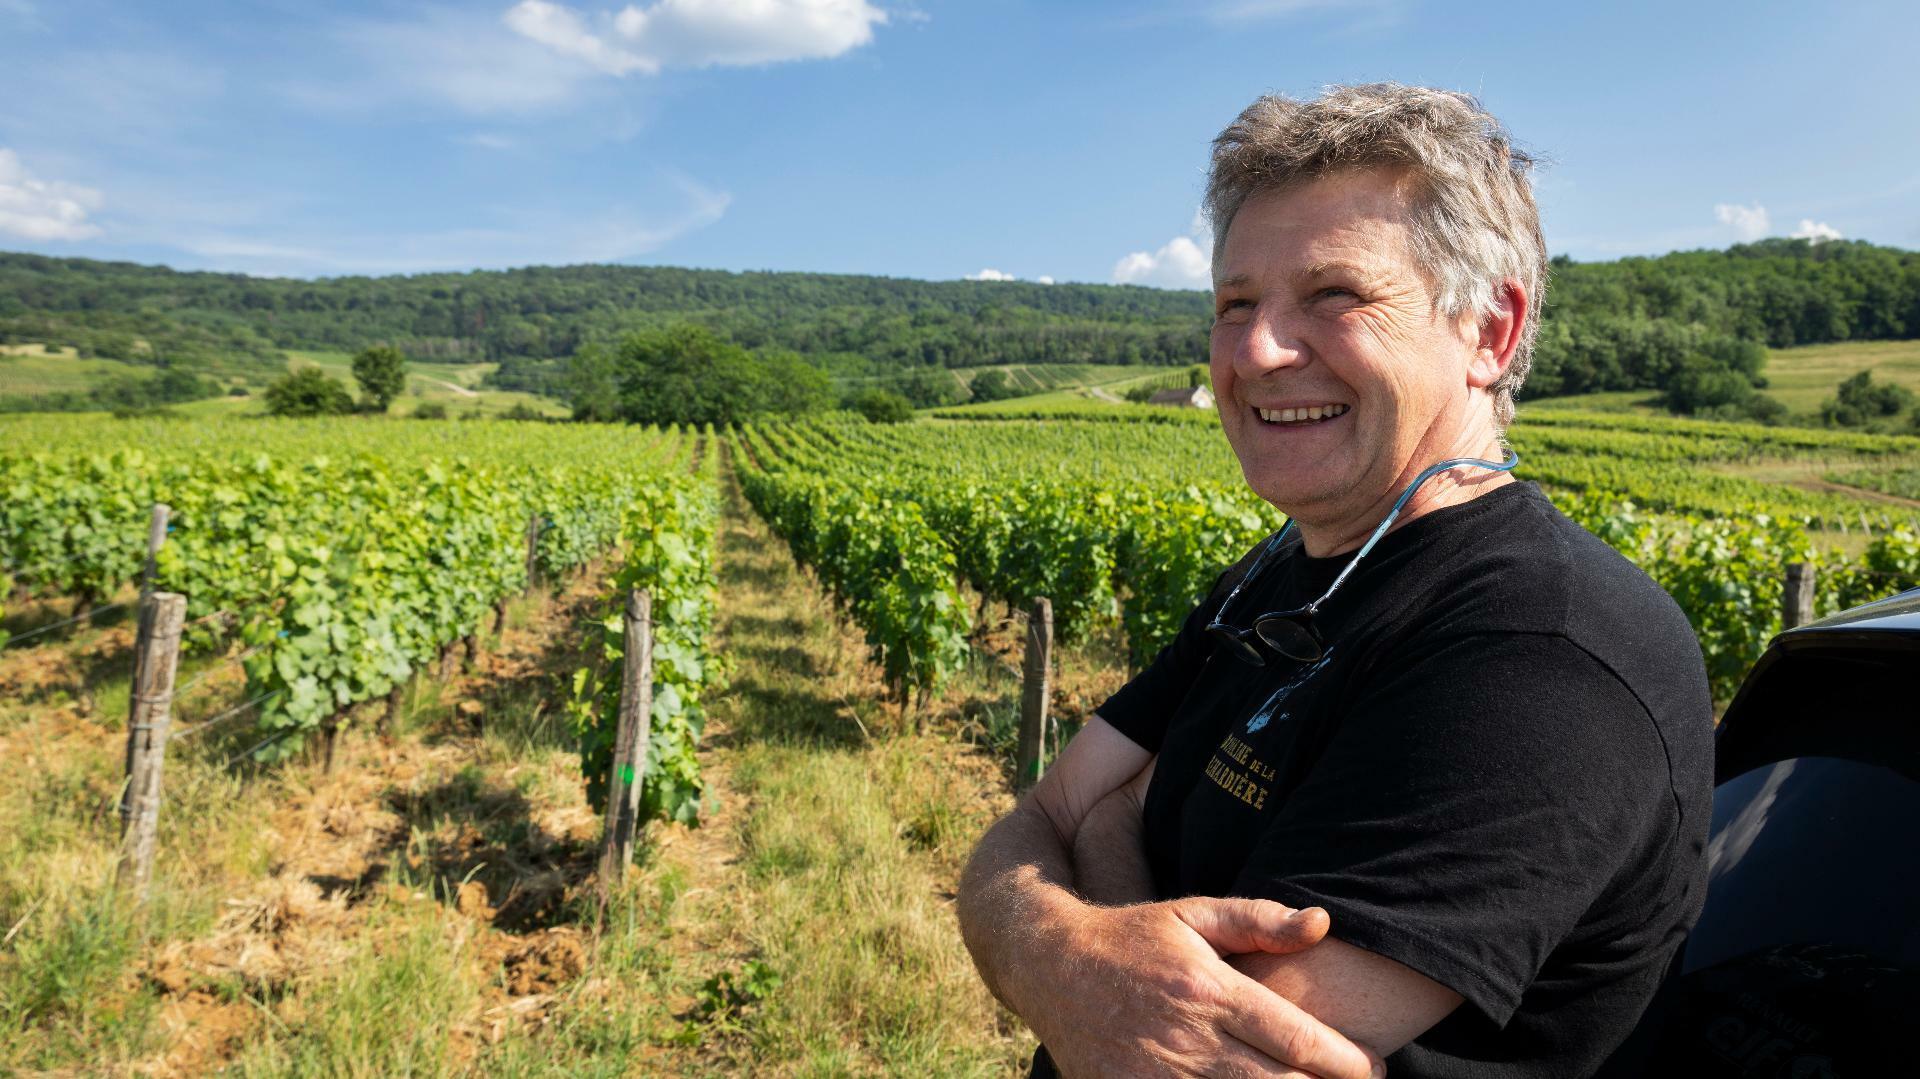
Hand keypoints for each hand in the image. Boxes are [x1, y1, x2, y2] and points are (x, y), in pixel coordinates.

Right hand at [1032, 897, 1383, 1078]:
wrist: (1049, 964)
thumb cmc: (1133, 937)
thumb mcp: (1192, 913)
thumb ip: (1258, 919)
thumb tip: (1322, 922)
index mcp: (1206, 988)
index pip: (1294, 1036)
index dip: (1344, 1060)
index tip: (1373, 1067)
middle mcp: (1183, 1038)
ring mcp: (1153, 1076)